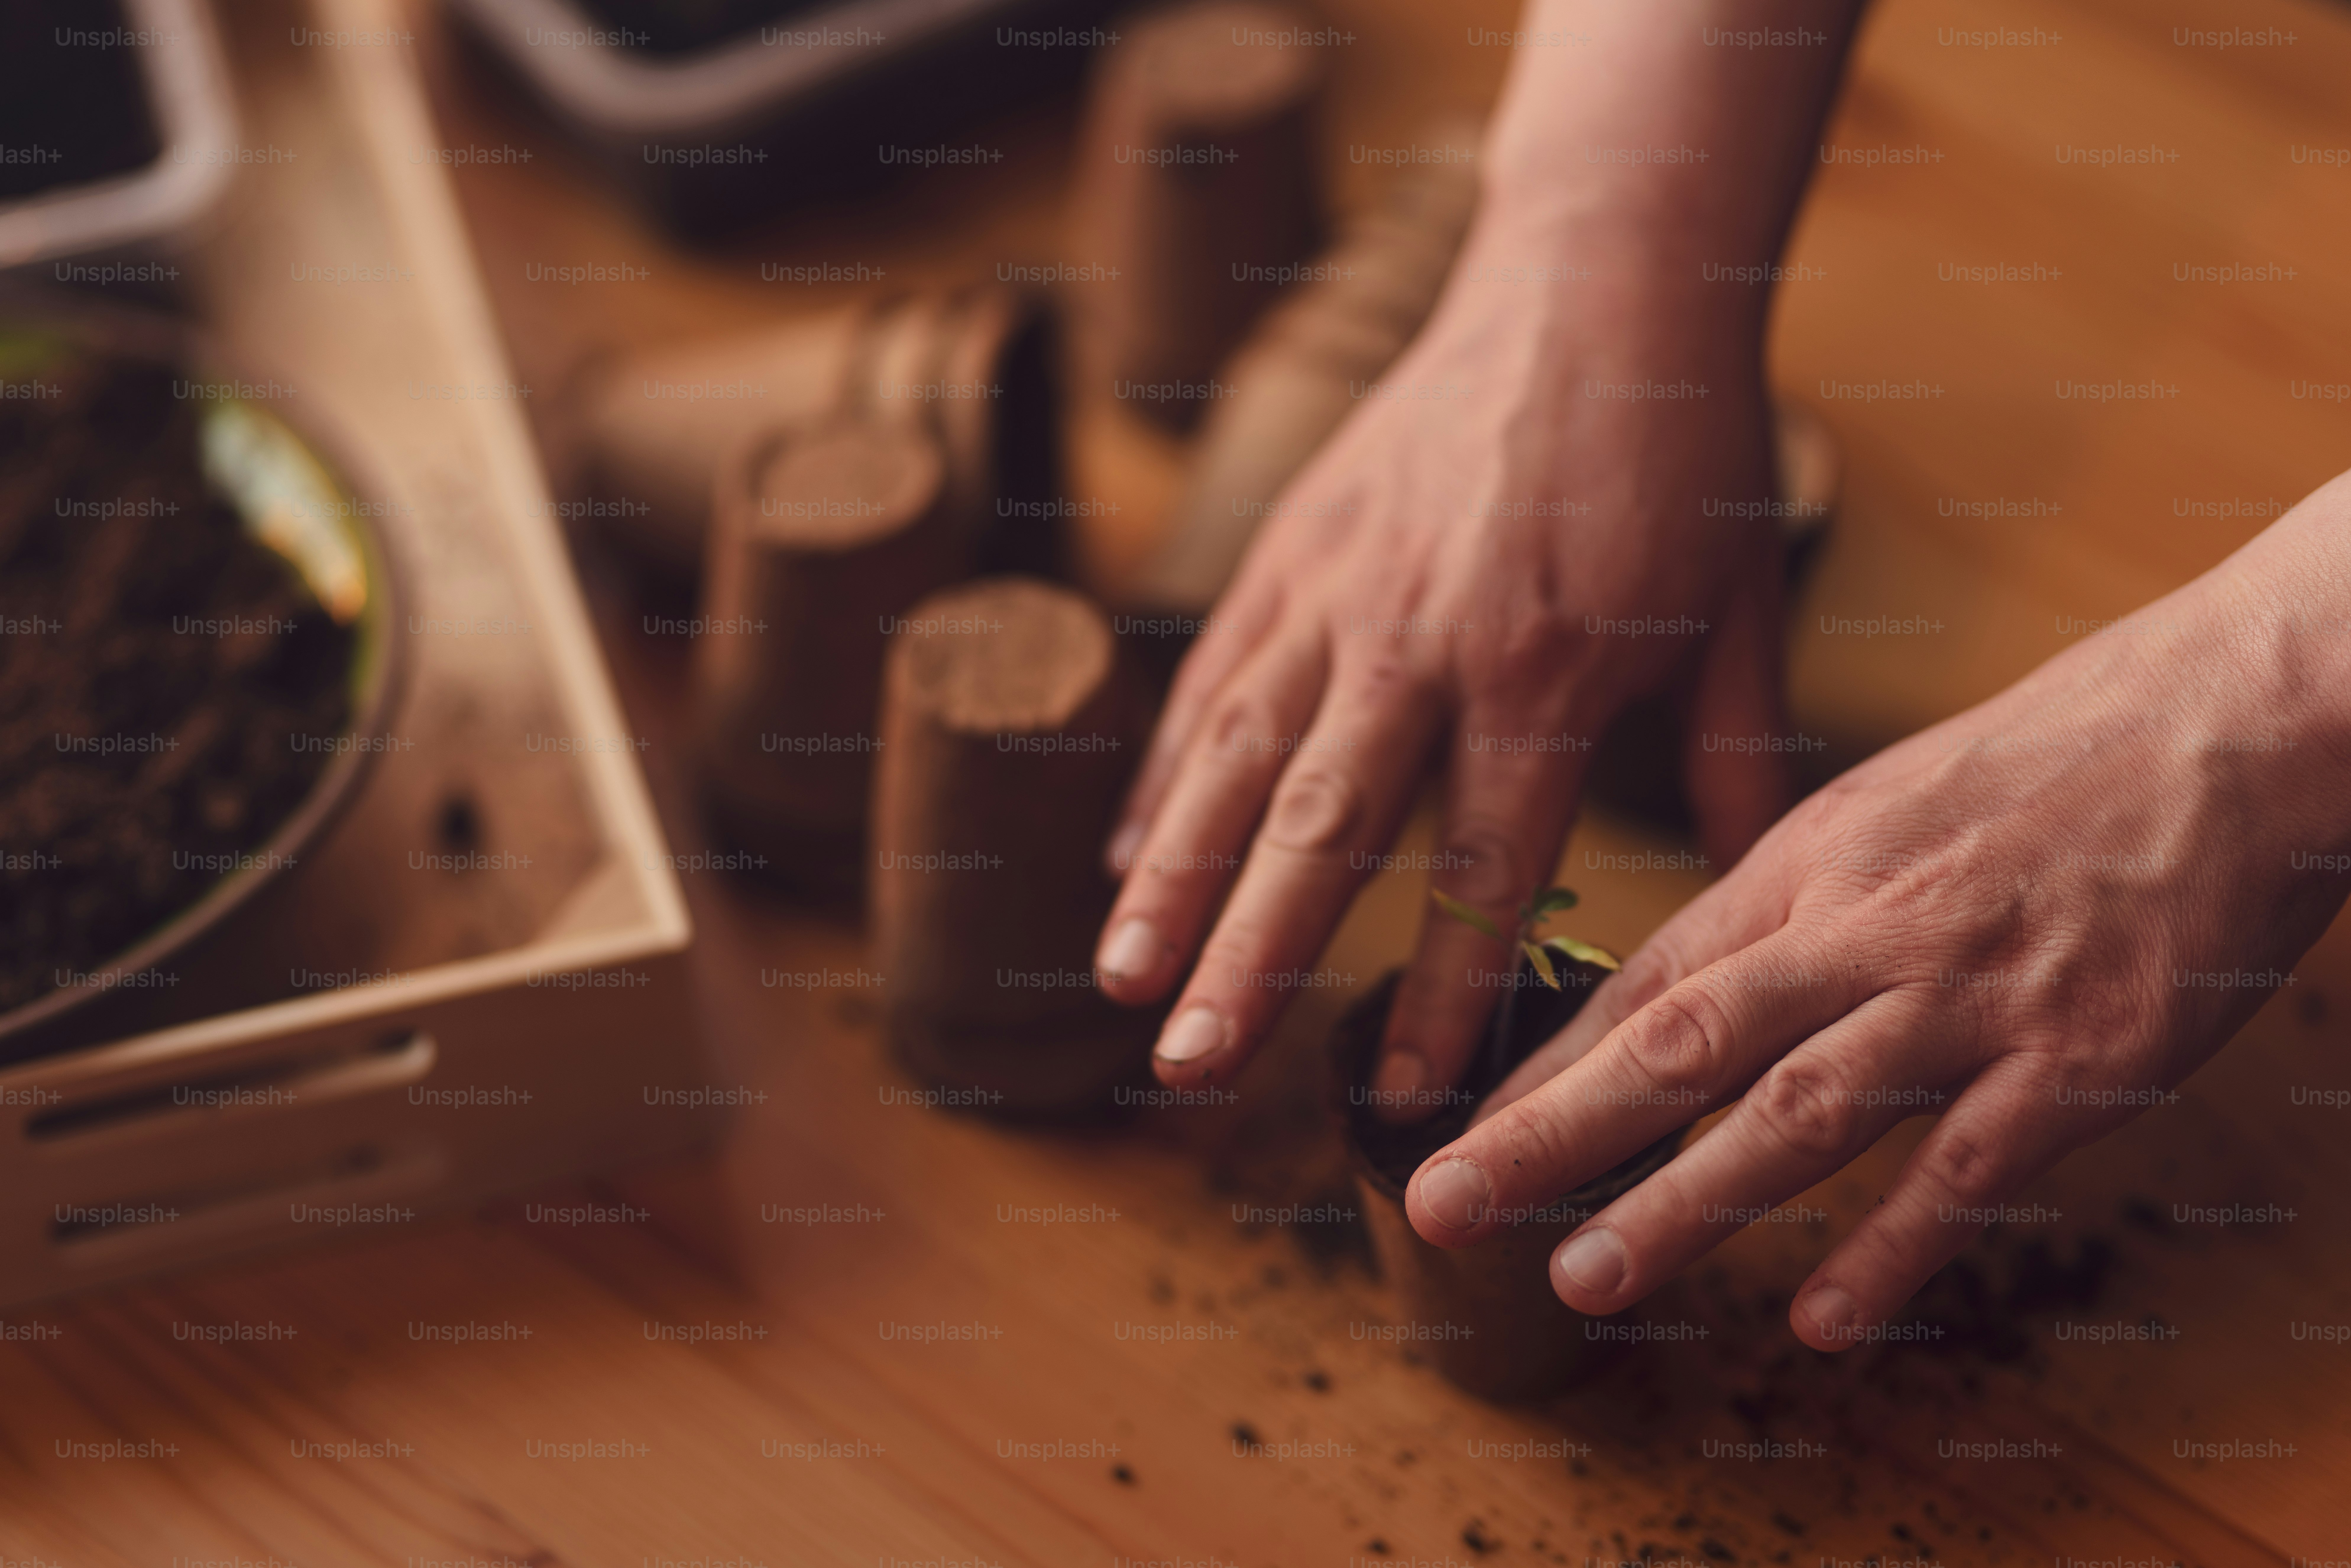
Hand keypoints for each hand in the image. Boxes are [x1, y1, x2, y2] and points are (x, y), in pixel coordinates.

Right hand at [1091, 239, 1791, 1106]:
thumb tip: (1756, 887)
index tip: (1409, 1097)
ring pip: (1236, 757)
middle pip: (1321, 827)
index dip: (1446, 986)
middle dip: (1248, 957)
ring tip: (1120, 981)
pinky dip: (1167, 775)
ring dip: (1172, 878)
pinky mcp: (1291, 547)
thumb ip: (1733, 755)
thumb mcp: (1737, 608)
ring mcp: (1338, 589)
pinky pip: (1214, 680)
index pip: (1483, 860)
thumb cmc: (1681, 454)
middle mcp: (1421, 638)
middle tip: (1191, 1067)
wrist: (1599, 281)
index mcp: (1545, 667)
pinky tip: (1127, 859)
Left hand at [1403, 491, 2350, 1348]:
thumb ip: (1796, 898)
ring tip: (1585, 1277)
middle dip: (1550, 1135)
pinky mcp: (2080, 1058)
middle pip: (1679, 1045)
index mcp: (1813, 862)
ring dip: (1682, 1205)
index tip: (1458, 1128)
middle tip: (1447, 1207)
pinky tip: (1825, 1323)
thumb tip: (1704, 971)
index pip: (1646, 980)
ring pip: (1795, 1114)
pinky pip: (1964, 1171)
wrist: (2232, 719)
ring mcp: (1970, 998)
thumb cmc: (2059, 757)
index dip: (1544, 1066)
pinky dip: (1892, 1253)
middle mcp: (1868, 929)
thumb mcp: (1890, 803)